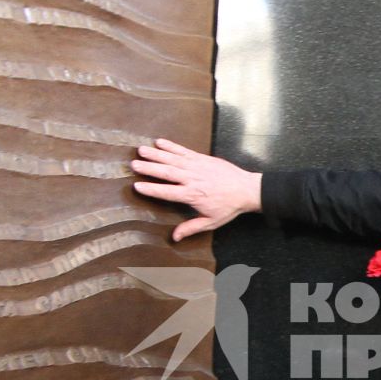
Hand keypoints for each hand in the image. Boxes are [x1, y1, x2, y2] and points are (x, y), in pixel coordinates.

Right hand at [131, 139, 262, 240]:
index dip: (152, 190)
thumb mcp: (211, 222)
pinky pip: (184, 151)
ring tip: (141, 150)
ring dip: (156, 154)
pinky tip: (159, 142)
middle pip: (167, 173)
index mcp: (192, 195)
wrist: (247, 189)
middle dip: (149, 168)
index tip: (137, 186)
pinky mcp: (202, 158)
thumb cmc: (229, 207)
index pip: (167, 192)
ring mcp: (197, 166)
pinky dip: (172, 146)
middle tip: (133, 164)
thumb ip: (191, 228)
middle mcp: (192, 179)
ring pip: (173, 159)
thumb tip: (175, 237)